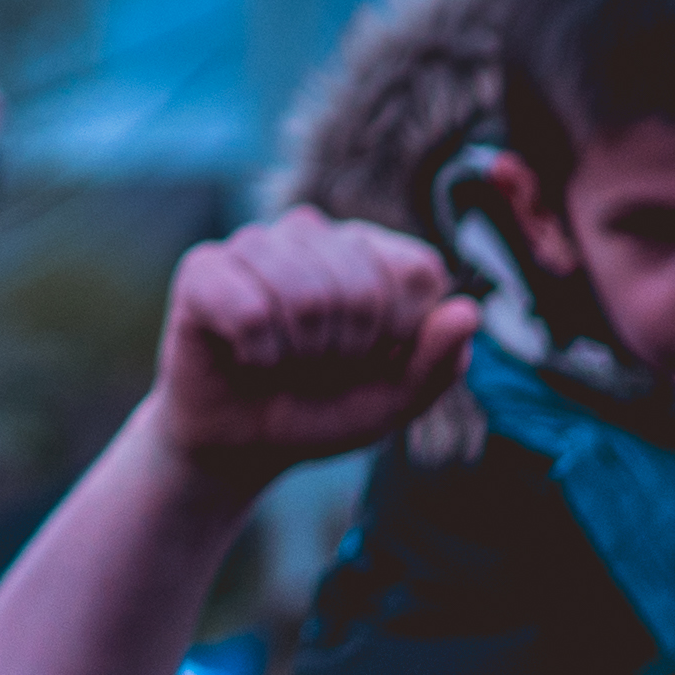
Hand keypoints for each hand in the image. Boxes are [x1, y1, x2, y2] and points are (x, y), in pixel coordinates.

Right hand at [149, 212, 472, 477]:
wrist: (241, 442)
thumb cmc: (322, 409)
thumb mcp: (393, 402)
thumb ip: (437, 362)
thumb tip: (471, 310)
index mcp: (368, 251)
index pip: (416, 269)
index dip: (401, 330)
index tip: (374, 357)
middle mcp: (312, 233)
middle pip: (360, 287)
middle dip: (346, 352)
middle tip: (318, 367)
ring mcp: (255, 244)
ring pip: (304, 297)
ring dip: (299, 356)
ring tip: (281, 361)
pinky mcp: (203, 268)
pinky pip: (249, 311)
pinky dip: (258, 355)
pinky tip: (247, 356)